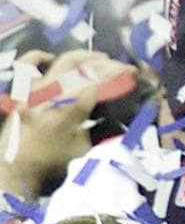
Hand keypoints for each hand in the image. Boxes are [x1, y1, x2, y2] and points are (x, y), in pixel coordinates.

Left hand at [0, 48, 137, 197]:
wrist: (14, 167)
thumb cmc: (49, 162)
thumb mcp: (82, 148)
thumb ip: (98, 129)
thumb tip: (115, 116)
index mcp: (68, 109)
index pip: (98, 84)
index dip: (117, 77)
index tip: (131, 74)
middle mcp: (52, 93)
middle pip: (84, 68)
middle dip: (106, 65)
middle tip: (122, 67)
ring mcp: (36, 89)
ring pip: (64, 62)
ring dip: (86, 57)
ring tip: (102, 59)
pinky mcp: (25, 90)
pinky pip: (31, 64)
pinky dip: (41, 56)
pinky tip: (52, 57)